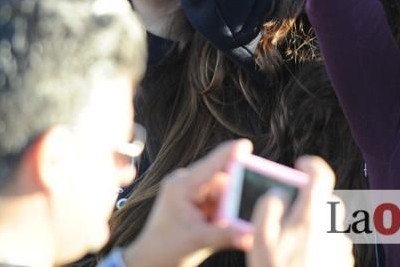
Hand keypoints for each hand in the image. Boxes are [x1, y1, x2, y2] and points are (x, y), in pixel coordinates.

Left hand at [123, 141, 253, 266]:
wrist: (149, 261)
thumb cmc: (165, 250)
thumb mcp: (198, 242)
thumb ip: (226, 235)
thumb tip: (251, 234)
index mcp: (182, 186)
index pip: (211, 164)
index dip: (230, 153)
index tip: (247, 144)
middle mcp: (185, 183)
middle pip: (221, 179)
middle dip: (234, 193)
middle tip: (241, 211)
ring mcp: (189, 192)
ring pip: (221, 193)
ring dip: (228, 207)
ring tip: (221, 226)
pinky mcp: (194, 202)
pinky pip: (216, 202)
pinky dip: (222, 213)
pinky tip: (219, 226)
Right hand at [247, 156, 352, 266]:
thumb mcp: (261, 240)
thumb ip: (269, 208)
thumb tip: (279, 193)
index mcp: (311, 217)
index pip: (321, 175)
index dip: (311, 165)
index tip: (300, 166)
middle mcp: (332, 229)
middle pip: (326, 200)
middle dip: (308, 199)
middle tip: (287, 211)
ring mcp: (340, 247)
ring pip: (328, 223)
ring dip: (314, 224)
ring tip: (291, 245)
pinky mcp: (343, 263)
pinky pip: (333, 243)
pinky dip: (320, 243)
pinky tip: (303, 260)